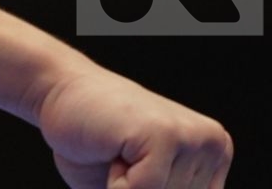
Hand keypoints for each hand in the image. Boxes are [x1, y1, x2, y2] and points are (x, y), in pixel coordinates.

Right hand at [36, 63, 233, 188]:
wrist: (58, 92)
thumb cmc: (94, 144)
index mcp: (213, 158)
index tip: (135, 170)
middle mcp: (211, 143)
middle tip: (122, 160)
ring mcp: (190, 136)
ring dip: (125, 188)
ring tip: (117, 151)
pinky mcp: (164, 133)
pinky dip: (116, 184)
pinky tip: (112, 148)